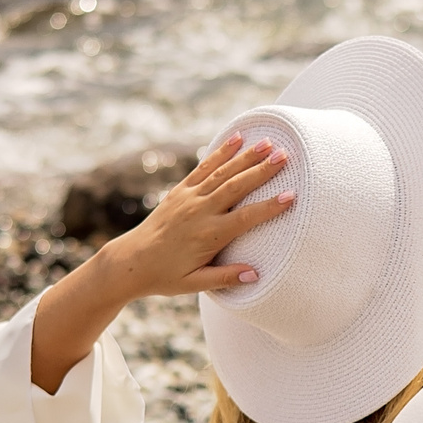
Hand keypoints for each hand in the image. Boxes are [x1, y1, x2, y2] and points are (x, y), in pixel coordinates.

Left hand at [102, 133, 294, 296]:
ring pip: (222, 172)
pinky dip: (220, 152)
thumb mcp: (194, 284)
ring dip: (246, 156)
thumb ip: (225, 278)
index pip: (246, 218)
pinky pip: (203, 167)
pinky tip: (236, 139)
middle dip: (262, 170)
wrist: (131, 261)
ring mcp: (189, 198)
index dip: (269, 207)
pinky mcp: (180, 191)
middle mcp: (200, 212)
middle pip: (237, 187)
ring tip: (268, 142)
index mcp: (209, 235)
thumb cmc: (165, 276)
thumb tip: (256, 274)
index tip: (291, 196)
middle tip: (285, 156)